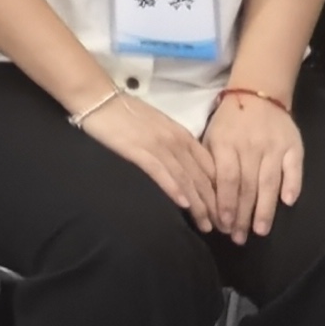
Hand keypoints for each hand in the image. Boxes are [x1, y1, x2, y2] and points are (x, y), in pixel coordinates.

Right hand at [75, 91, 219, 228]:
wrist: (98, 97)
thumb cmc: (126, 112)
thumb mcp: (160, 127)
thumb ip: (176, 145)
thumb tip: (189, 169)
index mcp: (183, 135)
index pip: (211, 168)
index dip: (221, 192)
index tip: (226, 212)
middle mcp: (176, 141)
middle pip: (202, 178)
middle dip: (214, 205)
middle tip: (222, 228)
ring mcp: (158, 145)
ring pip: (186, 179)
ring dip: (198, 204)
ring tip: (205, 225)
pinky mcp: (138, 150)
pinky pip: (161, 172)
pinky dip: (174, 188)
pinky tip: (182, 204)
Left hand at [198, 87, 306, 241]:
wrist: (257, 94)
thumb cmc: (229, 121)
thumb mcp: (211, 136)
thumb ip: (210, 164)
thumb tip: (205, 196)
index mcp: (225, 143)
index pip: (226, 179)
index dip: (224, 203)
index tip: (222, 225)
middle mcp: (251, 146)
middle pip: (247, 186)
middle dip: (242, 215)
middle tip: (238, 238)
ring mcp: (274, 146)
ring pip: (269, 182)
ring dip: (265, 209)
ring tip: (260, 231)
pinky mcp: (293, 146)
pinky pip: (294, 168)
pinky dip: (292, 185)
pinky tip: (288, 203)